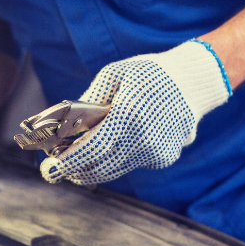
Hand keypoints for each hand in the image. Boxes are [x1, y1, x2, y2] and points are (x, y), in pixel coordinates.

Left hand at [40, 40, 231, 184]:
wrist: (195, 82)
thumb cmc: (150, 74)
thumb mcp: (114, 75)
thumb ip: (89, 100)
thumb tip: (65, 122)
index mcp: (128, 116)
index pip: (91, 149)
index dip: (68, 163)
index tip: (49, 170)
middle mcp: (143, 139)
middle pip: (100, 167)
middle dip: (74, 171)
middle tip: (54, 171)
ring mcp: (156, 152)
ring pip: (114, 170)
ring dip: (92, 169)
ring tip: (74, 165)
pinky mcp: (164, 158)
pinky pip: (131, 164)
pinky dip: (116, 160)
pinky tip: (108, 151)